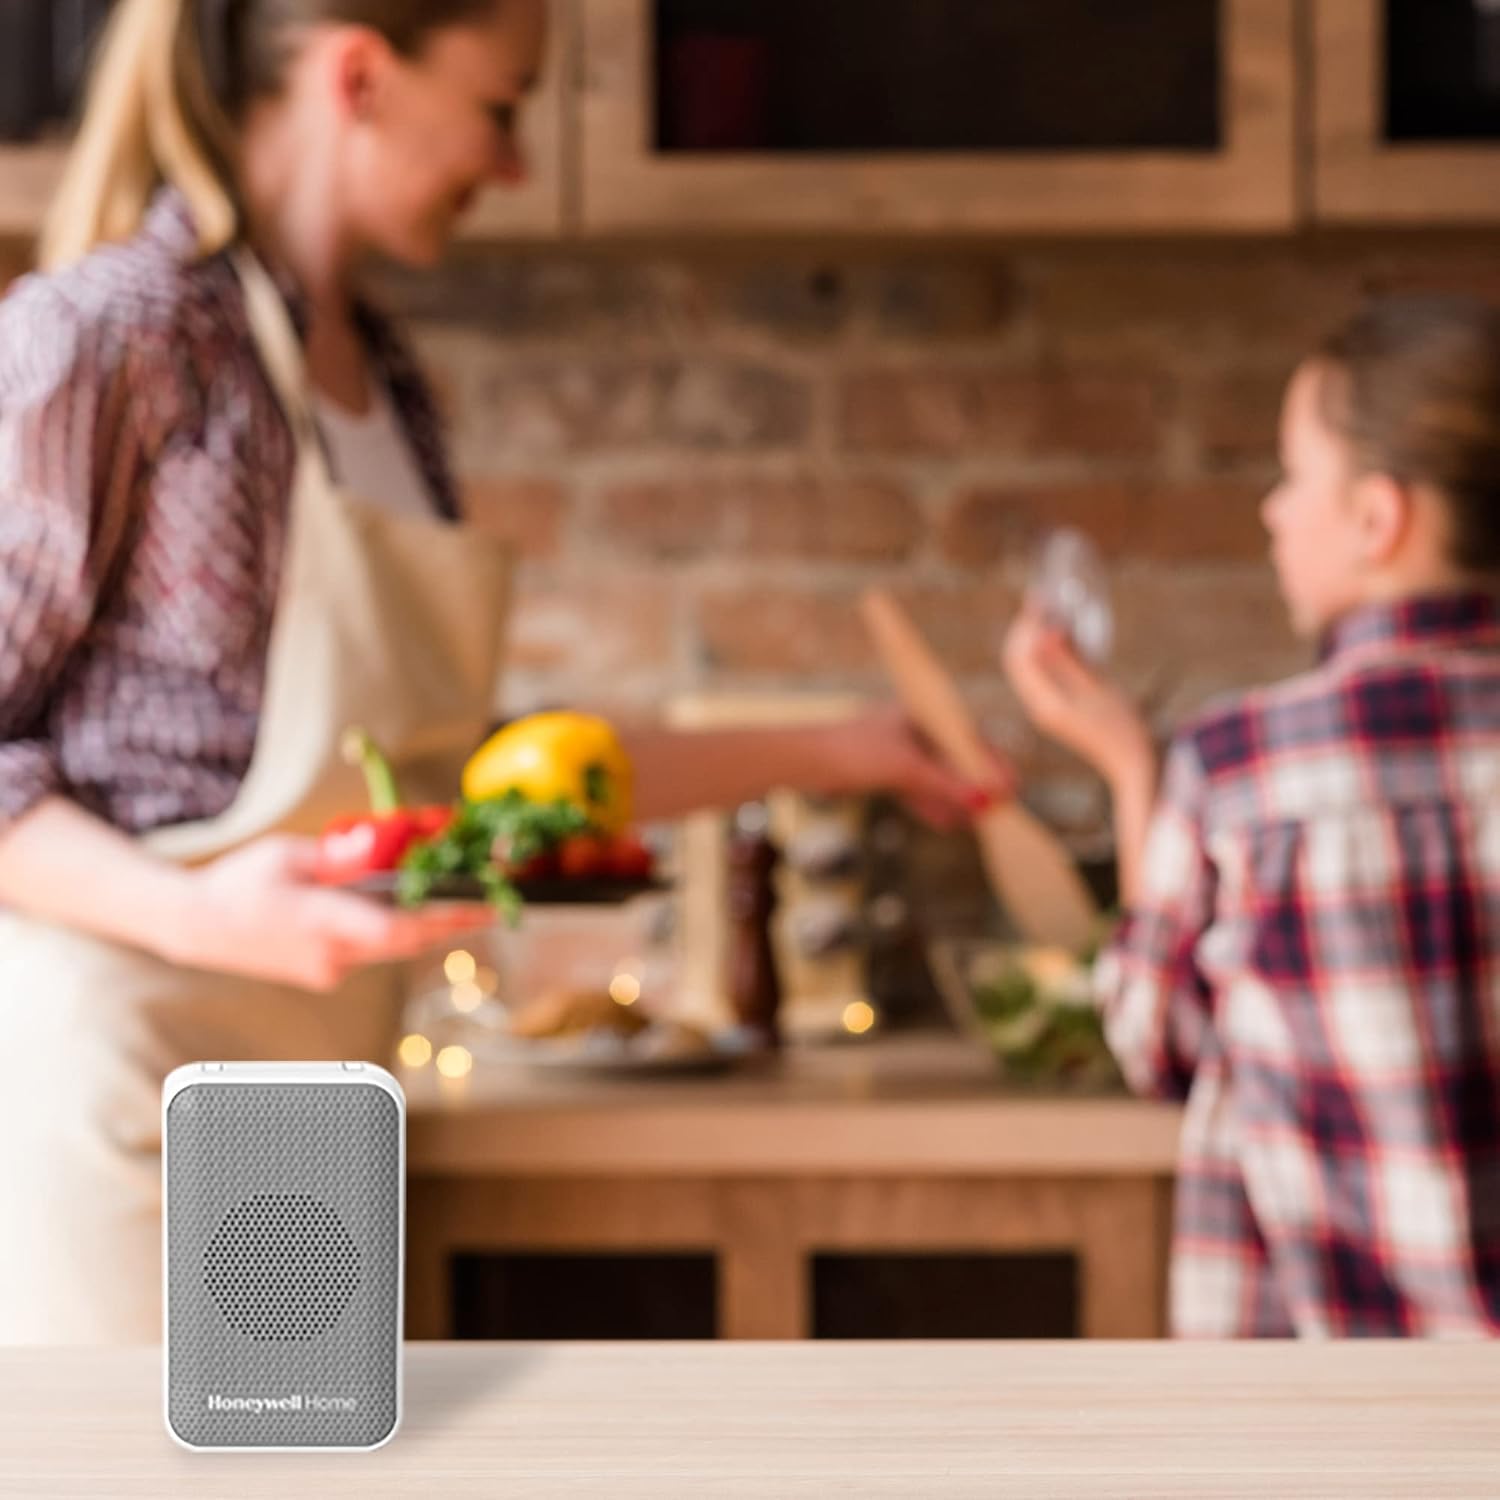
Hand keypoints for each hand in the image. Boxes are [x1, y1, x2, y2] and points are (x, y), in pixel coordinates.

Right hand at [156, 835, 495, 992]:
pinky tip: (418, 911)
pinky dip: (399, 932)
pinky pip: (375, 952)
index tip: (476, 904)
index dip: (438, 919)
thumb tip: (393, 843)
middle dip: (451, 921)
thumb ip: (344, 854)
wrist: (196, 928)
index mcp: (315, 920)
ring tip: (468, 901)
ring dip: (429, 926)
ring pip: (394, 949)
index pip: (390, 929)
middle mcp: (327, 955)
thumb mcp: (292, 853)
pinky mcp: (327, 975)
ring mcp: (328, 971)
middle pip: (405, 942)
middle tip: (492, 900)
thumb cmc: (239, 881)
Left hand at [820, 706, 1015, 829]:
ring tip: (976, 821)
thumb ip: (945, 785)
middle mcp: (912, 729)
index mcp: (921, 715)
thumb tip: (984, 801)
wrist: (804, 762)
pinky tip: (946, 823)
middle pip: (954, 759)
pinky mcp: (883, 772)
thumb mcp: (906, 769)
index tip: (1010, 787)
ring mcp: (897, 751)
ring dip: (954, 799)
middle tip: (999, 809)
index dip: (991, 763)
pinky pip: (915, 789)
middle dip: (976, 785)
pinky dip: (930, 804)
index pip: (968, 738)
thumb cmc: (853, 752)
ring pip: (935, 777)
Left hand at [1002, 607, 1154, 789]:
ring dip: (1032, 638)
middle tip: (1040, 601)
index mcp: (1045, 704)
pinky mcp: (1055, 709)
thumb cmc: (1122, 728)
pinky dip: (1043, 653)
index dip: (1026, 626)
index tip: (1040, 601)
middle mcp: (1038, 707)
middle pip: (1017, 661)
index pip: (1020, 658)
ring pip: (1025, 667)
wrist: (1130, 764)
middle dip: (1025, 629)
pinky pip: (1039, 674)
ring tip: (1047, 612)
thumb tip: (1044, 632)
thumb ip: (1068, 662)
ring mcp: (1044, 709)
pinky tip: (1059, 637)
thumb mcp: (1097, 689)